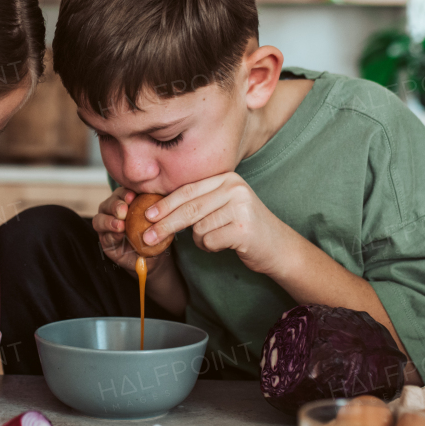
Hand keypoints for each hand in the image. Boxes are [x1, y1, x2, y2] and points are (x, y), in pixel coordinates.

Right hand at [92, 187, 171, 272]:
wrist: (152, 256)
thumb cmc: (155, 234)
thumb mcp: (159, 221)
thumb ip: (156, 211)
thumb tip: (163, 199)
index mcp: (126, 202)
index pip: (121, 193)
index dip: (125, 193)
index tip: (133, 196)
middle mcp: (113, 212)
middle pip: (108, 203)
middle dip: (115, 205)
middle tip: (124, 211)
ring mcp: (107, 226)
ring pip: (99, 219)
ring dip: (109, 221)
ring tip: (120, 225)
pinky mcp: (105, 241)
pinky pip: (103, 236)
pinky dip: (111, 235)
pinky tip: (119, 235)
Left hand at [140, 173, 289, 274]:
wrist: (278, 246)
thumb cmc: (244, 226)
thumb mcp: (224, 205)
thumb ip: (199, 202)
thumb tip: (156, 210)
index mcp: (227, 178)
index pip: (188, 190)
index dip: (164, 203)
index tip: (146, 215)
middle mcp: (235, 188)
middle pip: (189, 208)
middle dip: (165, 224)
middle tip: (147, 237)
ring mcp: (241, 207)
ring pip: (198, 228)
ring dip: (199, 239)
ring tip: (217, 237)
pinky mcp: (243, 229)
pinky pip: (208, 241)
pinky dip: (210, 247)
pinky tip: (226, 243)